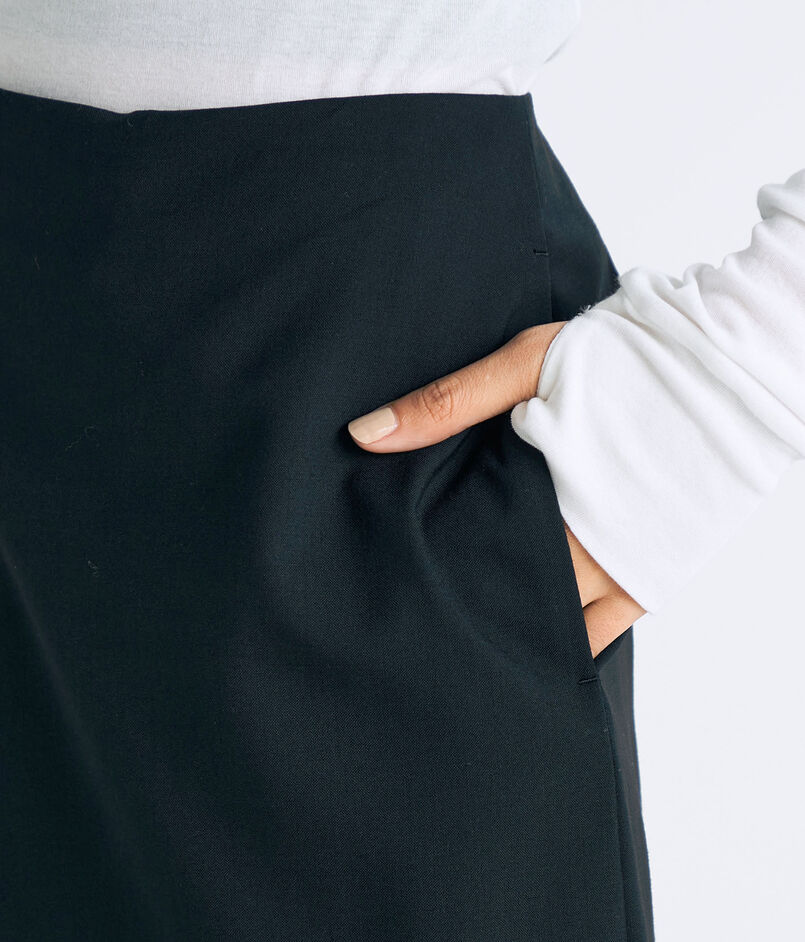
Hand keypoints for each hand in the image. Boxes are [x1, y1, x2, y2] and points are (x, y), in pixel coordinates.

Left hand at [347, 322, 646, 658]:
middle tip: (417, 605)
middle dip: (461, 594)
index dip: (424, 561)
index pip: (462, 545)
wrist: (724, 366)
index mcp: (537, 488)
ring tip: (465, 629)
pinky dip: (564, 639)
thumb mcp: (526, 363)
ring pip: (543, 618)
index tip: (391, 570)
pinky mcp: (652, 573)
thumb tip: (363, 436)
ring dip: (508, 619)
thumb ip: (447, 402)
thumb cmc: (625, 357)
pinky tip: (530, 642)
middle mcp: (577, 539)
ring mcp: (618, 564)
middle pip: (499, 588)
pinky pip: (600, 631)